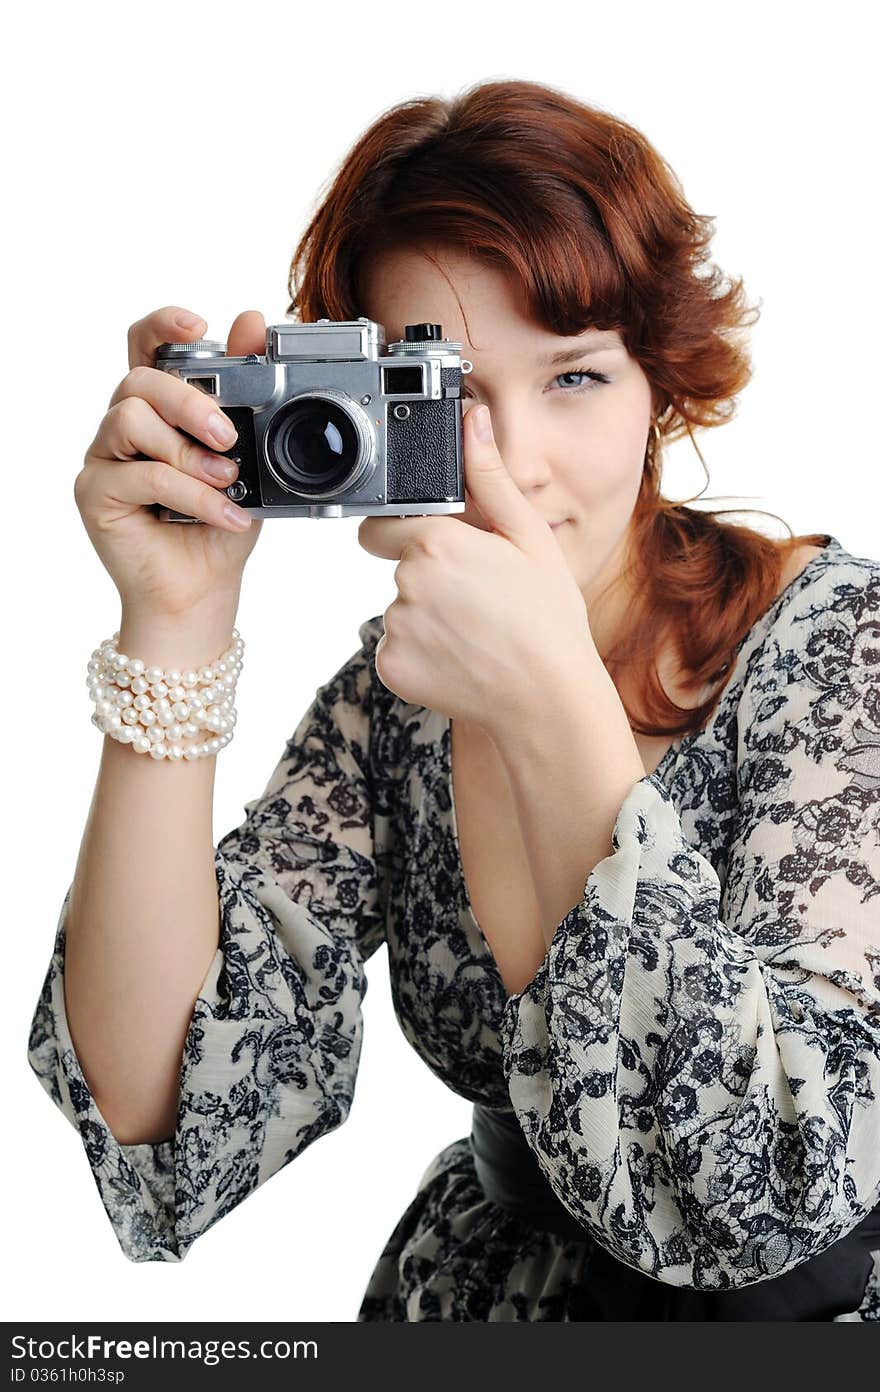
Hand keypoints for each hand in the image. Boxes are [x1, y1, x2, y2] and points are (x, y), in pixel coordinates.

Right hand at [75, 305, 266, 621]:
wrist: (203, 592)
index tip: (200, 323)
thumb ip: (249, 396)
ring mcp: (105, 459)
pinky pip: (141, 474)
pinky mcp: (96, 494)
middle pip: (138, 379)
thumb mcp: (250, 459)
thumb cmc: (219, 526)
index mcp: (159, 411)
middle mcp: (124, 428)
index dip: (162, 324)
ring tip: (228, 482)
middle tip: (229, 437)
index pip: (144, 348)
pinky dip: (191, 494)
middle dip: (190, 400)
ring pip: (129, 417)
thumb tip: (253, 323)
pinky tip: (224, 514)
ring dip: (187, 451)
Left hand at [357, 403, 596, 731]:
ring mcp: (395, 630)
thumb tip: (472, 420)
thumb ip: (490, 479)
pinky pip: (397, 651)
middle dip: (429, 578)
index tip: (437, 548)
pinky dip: (422, 655)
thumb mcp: (529, 539)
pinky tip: (463, 660)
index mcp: (436, 545)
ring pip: (401, 612)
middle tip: (479, 599)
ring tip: (478, 633)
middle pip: (399, 570)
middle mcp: (406, 585)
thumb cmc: (549, 620)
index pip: (383, 525)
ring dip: (428, 618)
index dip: (408, 532)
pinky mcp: (391, 669)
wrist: (548, 701)